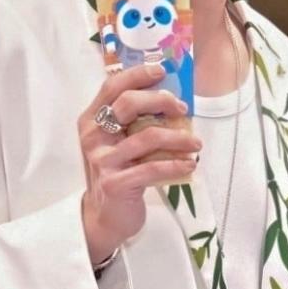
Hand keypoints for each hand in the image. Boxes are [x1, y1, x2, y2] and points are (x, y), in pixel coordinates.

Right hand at [78, 60, 198, 268]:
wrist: (105, 216)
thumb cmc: (118, 173)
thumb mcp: (118, 142)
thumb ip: (133, 121)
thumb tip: (171, 97)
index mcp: (91, 120)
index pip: (112, 86)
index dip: (138, 74)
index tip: (163, 71)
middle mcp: (93, 137)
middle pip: (128, 104)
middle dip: (161, 100)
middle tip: (183, 109)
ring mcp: (102, 160)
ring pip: (147, 137)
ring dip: (178, 137)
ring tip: (196, 143)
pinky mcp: (115, 183)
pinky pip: (153, 168)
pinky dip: (176, 164)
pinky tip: (190, 164)